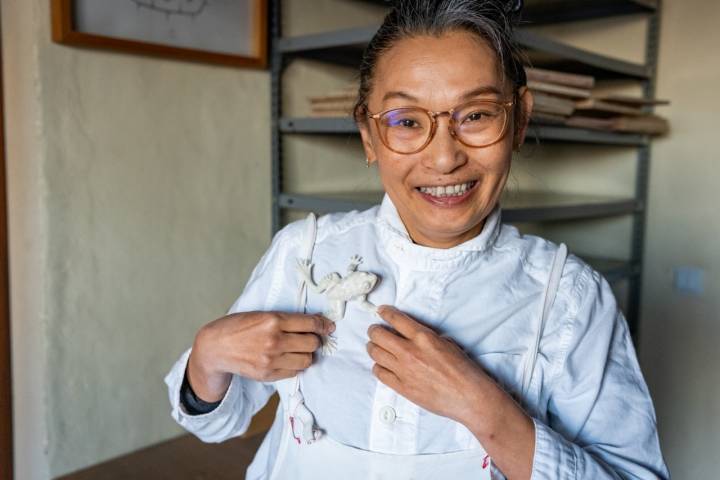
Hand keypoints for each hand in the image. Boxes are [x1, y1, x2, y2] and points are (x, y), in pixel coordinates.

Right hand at [188, 311, 334, 401]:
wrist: (215, 347)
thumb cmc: (238, 326)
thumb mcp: (261, 314)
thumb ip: (285, 319)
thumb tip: (314, 323)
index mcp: (274, 320)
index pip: (310, 323)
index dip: (323, 325)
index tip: (329, 327)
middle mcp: (275, 340)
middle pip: (312, 343)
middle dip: (315, 340)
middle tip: (311, 338)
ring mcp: (271, 359)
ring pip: (307, 359)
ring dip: (307, 354)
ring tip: (300, 350)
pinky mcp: (268, 374)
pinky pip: (295, 372)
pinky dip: (296, 366)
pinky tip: (289, 359)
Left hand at [366, 305, 491, 425]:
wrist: (468, 396)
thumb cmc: (463, 370)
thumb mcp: (447, 342)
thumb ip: (426, 337)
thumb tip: (411, 335)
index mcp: (423, 337)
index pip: (395, 319)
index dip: (384, 312)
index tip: (381, 311)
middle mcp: (409, 351)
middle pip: (378, 335)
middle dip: (374, 330)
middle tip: (375, 331)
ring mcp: (404, 370)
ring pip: (375, 353)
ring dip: (373, 347)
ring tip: (375, 347)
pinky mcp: (402, 387)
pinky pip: (380, 373)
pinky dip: (378, 367)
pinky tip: (382, 365)